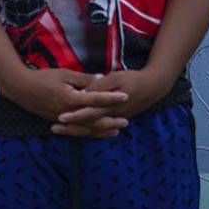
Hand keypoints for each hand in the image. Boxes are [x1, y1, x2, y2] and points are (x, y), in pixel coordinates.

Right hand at [1, 68, 129, 138]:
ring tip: (116, 130)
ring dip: (102, 130)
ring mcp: (62, 118)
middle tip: (126, 120)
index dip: (111, 97)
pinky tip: (97, 132)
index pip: (95, 99)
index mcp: (70, 97)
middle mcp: (68, 111)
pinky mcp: (58, 121)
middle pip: (93, 119)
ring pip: (86, 128)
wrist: (20, 88)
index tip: (125, 96)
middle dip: (110, 120)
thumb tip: (101, 79)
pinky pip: (77, 130)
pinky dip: (89, 132)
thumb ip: (83, 78)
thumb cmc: (42, 77)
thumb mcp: (63, 74)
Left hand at [57, 67, 173, 128]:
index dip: (75, 116)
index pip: (89, 113)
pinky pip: (99, 128)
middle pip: (88, 125)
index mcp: (109, 105)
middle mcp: (111, 115)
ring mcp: (115, 119)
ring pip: (93, 129)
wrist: (154, 86)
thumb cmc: (133, 79)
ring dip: (76, 130)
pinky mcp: (117, 118)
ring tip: (60, 130)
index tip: (60, 117)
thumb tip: (84, 93)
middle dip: (71, 127)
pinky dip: (87, 130)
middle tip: (53, 128)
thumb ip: (99, 86)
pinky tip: (76, 130)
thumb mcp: (115, 78)